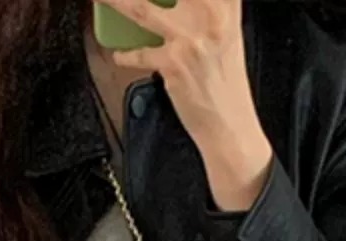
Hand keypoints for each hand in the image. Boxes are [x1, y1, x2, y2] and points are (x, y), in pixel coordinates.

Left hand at [101, 0, 273, 210]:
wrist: (230, 124)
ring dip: (115, 2)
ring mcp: (191, 38)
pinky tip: (120, 53)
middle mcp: (212, 14)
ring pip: (141, 8)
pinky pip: (139, 52)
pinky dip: (126, 54)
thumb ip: (211, 6)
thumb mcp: (227, 32)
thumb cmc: (225, 81)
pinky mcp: (174, 63)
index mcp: (227, 4)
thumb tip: (178, 2)